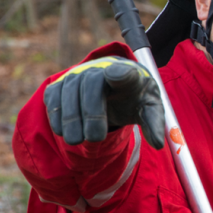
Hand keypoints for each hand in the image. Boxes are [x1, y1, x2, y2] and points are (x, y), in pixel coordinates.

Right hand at [43, 57, 164, 148]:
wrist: (116, 86)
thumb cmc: (134, 98)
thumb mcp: (149, 109)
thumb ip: (155, 124)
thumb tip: (158, 144)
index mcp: (129, 74)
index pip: (124, 71)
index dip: (119, 74)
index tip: (115, 76)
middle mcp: (101, 68)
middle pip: (92, 84)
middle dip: (92, 112)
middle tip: (95, 138)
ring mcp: (78, 74)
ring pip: (69, 91)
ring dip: (71, 118)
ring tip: (76, 141)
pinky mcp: (61, 84)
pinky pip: (54, 97)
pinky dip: (56, 115)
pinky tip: (63, 132)